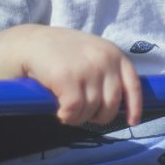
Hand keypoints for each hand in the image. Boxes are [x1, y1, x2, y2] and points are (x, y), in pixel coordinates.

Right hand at [18, 26, 141, 126]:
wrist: (29, 43)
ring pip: (91, 110)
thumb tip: (121, 103)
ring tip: (66, 108)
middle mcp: (104, 59)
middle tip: (82, 113)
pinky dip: (66, 116)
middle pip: (112, 104)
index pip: (133, 85)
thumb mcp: (91, 54)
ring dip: (78, 117)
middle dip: (97, 116)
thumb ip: (107, 71)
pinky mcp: (67, 77)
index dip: (135, 107)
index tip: (132, 122)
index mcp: (113, 53)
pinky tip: (58, 109)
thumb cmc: (60, 52)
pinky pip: (74, 111)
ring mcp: (87, 68)